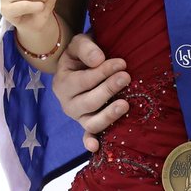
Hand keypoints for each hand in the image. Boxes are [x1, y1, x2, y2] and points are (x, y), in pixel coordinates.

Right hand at [52, 32, 129, 152]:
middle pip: (88, 102)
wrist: (82, 64)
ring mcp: (78, 117)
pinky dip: (90, 142)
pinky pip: (88, 135)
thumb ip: (86, 48)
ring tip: (125, 104)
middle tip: (126, 77)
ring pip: (91, 122)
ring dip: (108, 115)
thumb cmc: (83, 54)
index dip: (103, 72)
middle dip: (108, 89)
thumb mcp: (79, 43)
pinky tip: (95, 147)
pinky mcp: (88, 124)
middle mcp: (68, 103)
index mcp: (63, 83)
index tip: (122, 63)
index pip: (83, 80)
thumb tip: (98, 59)